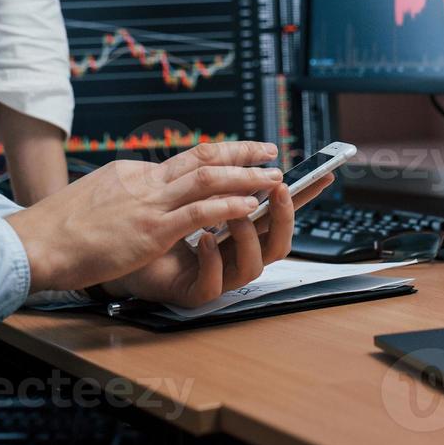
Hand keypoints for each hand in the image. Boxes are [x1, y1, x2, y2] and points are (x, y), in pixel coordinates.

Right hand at [3, 141, 281, 292]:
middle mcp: (145, 181)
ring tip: (275, 177)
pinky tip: (250, 207)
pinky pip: (198, 213)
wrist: (35, 243)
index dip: (218, 156)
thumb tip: (138, 201)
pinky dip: (228, 207)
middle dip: (242, 154)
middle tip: (270, 151)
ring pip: (209, 179)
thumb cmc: (59, 231)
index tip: (239, 155)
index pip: (184, 160)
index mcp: (133, 173)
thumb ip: (124, 196)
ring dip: (247, 177)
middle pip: (203, 158)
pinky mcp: (150, 230)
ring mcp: (149, 204)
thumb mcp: (96, 199)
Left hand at [105, 171, 335, 308]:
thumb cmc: (158, 223)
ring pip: (252, 265)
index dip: (304, 197)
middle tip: (276, 188)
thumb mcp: (195, 194)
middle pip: (278, 244)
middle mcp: (236, 254)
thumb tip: (251, 151)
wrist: (121, 252)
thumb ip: (223, 180)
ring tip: (232, 212)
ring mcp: (219, 276)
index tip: (323, 175)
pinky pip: (213, 283)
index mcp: (240, 230)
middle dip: (282, 215)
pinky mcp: (194, 292)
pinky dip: (211, 259)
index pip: (279, 214)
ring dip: (246, 235)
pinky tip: (201, 240)